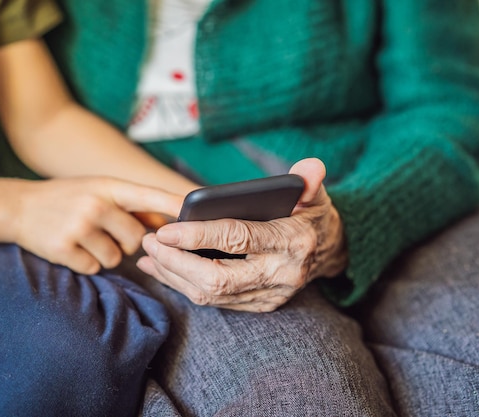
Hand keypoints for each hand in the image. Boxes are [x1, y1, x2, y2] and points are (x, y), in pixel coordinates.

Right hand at [14, 177, 182, 273]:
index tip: (196, 212)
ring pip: (117, 258)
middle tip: (107, 232)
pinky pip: (94, 268)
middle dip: (129, 242)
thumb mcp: (101, 191)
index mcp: (110, 187)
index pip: (150, 197)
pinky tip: (73, 247)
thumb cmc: (69, 198)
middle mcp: (96, 204)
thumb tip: (167, 224)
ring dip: (107, 254)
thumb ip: (133, 206)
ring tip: (87, 237)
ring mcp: (78, 226)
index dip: (175, 206)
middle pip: (138, 240)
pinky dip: (87, 263)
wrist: (18, 206)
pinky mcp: (63, 248)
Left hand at [137, 158, 347, 311]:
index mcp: (292, 243)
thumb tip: (311, 166)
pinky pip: (214, 301)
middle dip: (177, 263)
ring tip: (148, 255)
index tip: (166, 230)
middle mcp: (280, 274)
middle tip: (150, 242)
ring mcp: (268, 295)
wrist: (330, 253)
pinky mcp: (258, 305)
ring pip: (211, 295)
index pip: (239, 239)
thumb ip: (309, 182)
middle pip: (218, 278)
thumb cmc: (313, 218)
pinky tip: (163, 270)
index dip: (199, 236)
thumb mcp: (315, 196)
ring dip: (174, 276)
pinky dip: (185, 286)